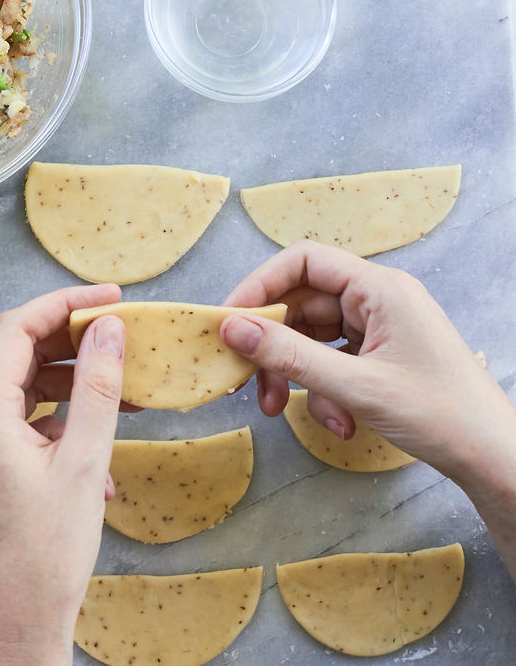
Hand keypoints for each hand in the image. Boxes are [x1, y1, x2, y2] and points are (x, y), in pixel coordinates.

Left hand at [0, 284, 125, 664]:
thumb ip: (97, 388)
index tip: (110, 299)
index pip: (17, 329)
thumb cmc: (48, 555)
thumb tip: (108, 329)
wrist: (17, 623)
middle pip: (17, 357)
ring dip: (70, 390)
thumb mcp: (85, 464)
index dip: (65, 304)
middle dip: (72, 348)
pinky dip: (56, 426)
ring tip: (123, 401)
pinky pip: (17, 426)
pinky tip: (95, 454)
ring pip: (21, 393)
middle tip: (121, 344)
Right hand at [219, 240, 515, 579]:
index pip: (302, 262)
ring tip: (282, 411)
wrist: (492, 456)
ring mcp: (378, 328)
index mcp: (379, 288)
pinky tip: (337, 422)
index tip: (227, 321)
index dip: (258, 286)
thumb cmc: (438, 414)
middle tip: (247, 380)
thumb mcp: (354, 385)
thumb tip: (232, 328)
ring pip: (310, 338)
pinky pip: (330, 361)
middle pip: (300, 304)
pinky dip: (321, 390)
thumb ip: (289, 355)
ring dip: (293, 375)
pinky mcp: (378, 355)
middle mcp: (376, 299)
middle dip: (271, 346)